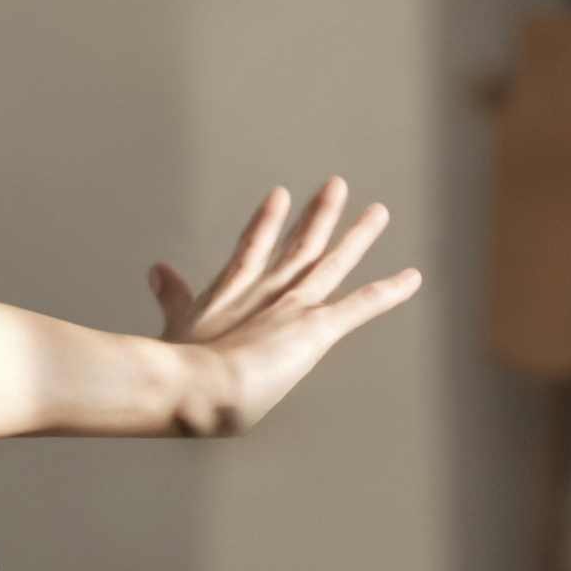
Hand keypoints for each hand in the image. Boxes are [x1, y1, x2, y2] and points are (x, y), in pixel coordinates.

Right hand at [145, 180, 421, 432]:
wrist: (193, 386)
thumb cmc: (178, 371)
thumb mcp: (175, 325)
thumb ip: (172, 296)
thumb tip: (157, 268)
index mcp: (228, 296)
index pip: (251, 250)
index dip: (265, 223)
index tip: (279, 195)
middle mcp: (264, 292)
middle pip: (299, 245)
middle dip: (319, 216)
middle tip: (336, 185)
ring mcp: (292, 306)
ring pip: (333, 263)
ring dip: (357, 237)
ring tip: (378, 211)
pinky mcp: (315, 327)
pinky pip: (361, 305)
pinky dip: (388, 292)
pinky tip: (412, 278)